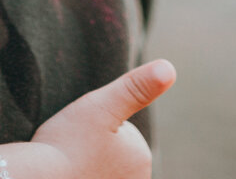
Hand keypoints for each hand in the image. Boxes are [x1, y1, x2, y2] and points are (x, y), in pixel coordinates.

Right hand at [29, 59, 175, 178]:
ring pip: (100, 166)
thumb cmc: (66, 142)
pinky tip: (69, 174)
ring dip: (85, 163)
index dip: (95, 125)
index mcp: (141, 157)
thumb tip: (169, 67)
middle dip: (92, 146)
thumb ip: (136, 87)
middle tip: (72, 149)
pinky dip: (80, 174)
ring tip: (68, 164)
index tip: (79, 135)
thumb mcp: (101, 105)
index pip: (119, 130)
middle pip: (111, 151)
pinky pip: (91, 176)